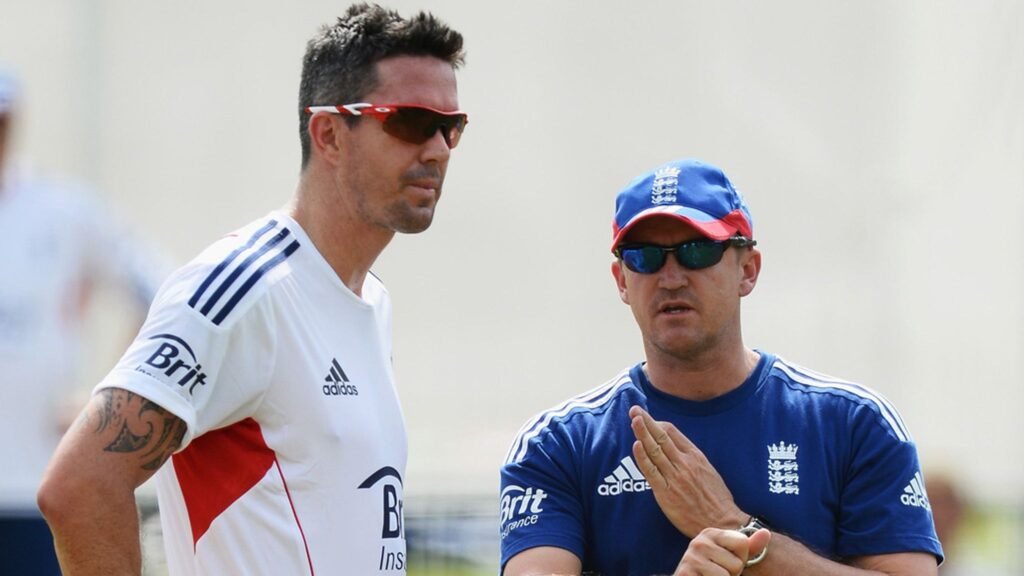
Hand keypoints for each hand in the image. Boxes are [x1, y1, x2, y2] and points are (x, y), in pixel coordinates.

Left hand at [629, 406, 743, 535]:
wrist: (721, 522)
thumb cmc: (716, 498)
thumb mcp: (708, 470)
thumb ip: (691, 458)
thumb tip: (676, 447)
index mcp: (695, 456)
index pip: (673, 433)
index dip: (657, 423)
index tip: (648, 418)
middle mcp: (684, 463)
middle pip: (662, 437)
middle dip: (646, 421)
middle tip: (634, 409)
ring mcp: (675, 477)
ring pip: (655, 450)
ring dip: (642, 433)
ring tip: (633, 419)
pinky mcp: (666, 493)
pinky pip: (651, 472)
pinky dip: (643, 457)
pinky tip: (636, 445)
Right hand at [674, 527, 770, 575]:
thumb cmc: (714, 571)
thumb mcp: (732, 557)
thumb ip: (750, 546)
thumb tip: (766, 532)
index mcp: (710, 533)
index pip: (742, 543)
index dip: (741, 558)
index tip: (727, 562)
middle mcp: (699, 542)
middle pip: (736, 563)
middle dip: (731, 574)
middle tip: (717, 574)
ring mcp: (690, 559)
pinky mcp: (685, 573)